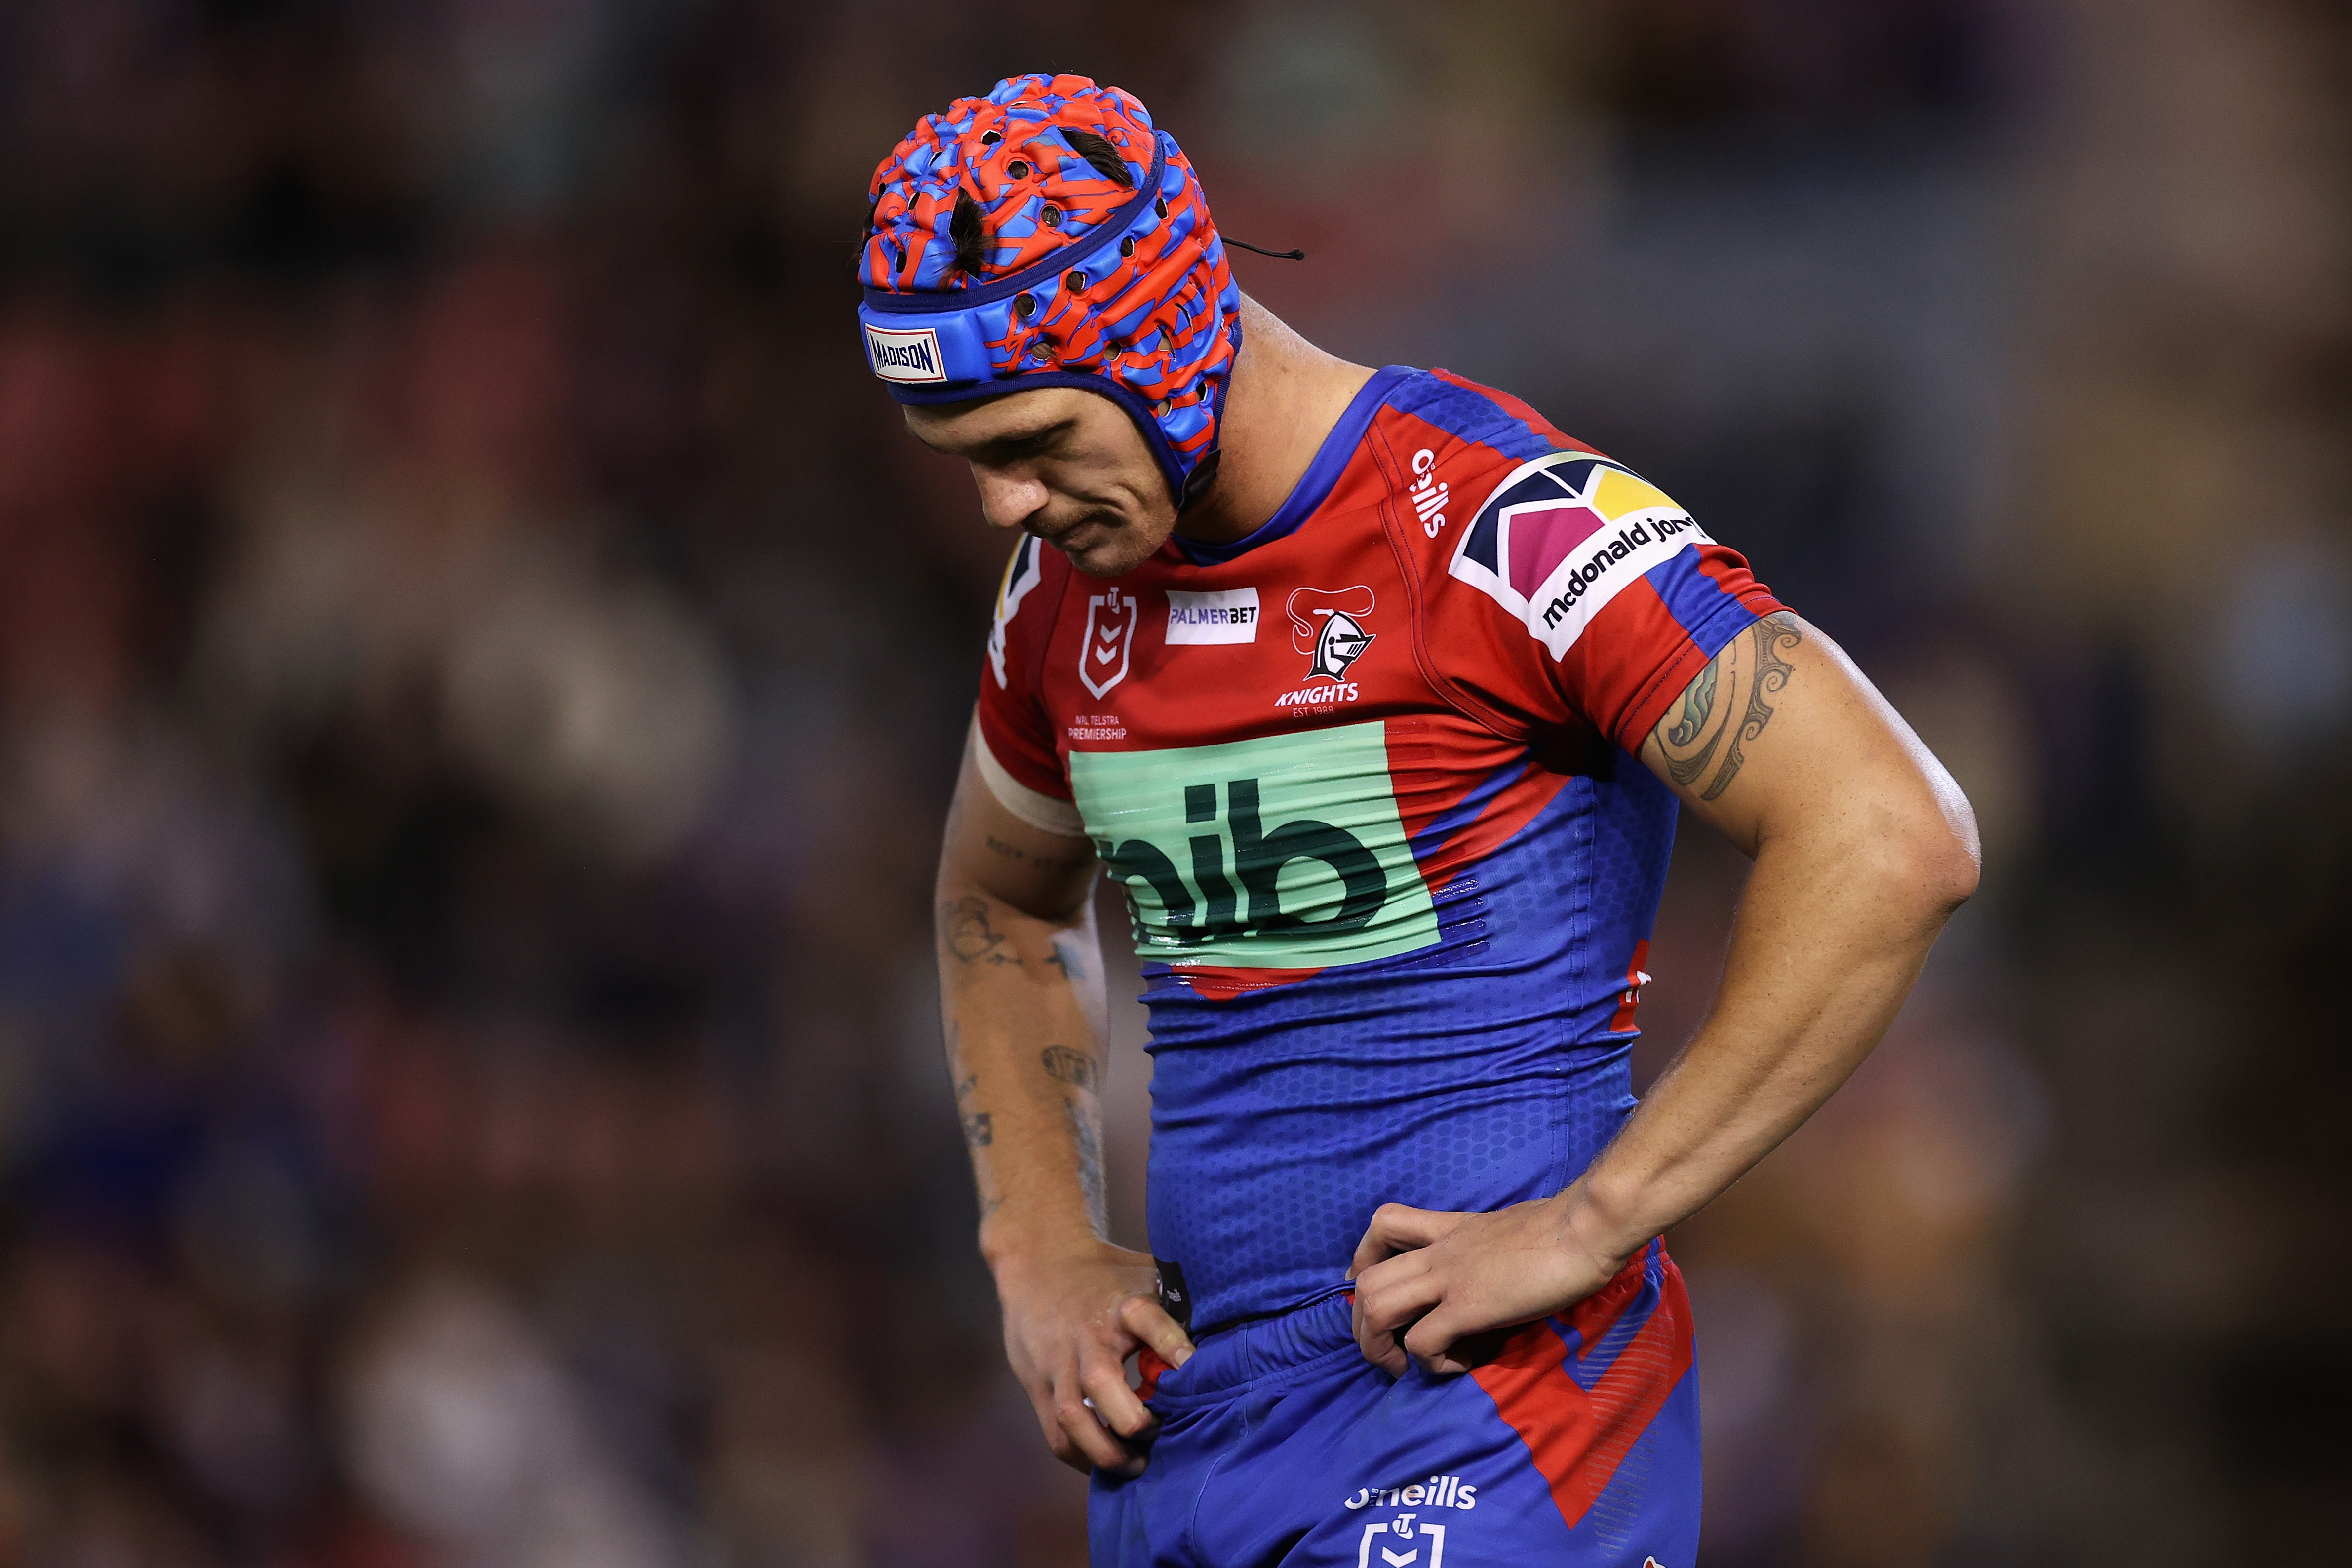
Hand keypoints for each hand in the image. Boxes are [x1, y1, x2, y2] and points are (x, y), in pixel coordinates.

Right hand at [993, 1240, 1194, 1474]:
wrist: (1040, 1262)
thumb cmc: (1107, 1276)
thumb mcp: (1145, 1275)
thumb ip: (1180, 1303)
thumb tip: (1234, 1328)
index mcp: (1121, 1306)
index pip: (1148, 1320)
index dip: (1173, 1345)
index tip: (1194, 1369)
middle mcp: (1087, 1336)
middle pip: (1101, 1382)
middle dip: (1132, 1420)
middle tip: (1159, 1434)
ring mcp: (1058, 1363)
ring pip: (1073, 1417)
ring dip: (1105, 1451)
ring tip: (1136, 1465)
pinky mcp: (1038, 1385)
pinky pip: (1055, 1433)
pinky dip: (1081, 1457)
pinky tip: (1106, 1465)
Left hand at [1348, 1192, 1633, 1376]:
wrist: (1587, 1228)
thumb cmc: (1564, 1228)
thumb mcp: (1508, 1230)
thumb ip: (1486, 1248)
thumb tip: (1491, 1273)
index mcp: (1450, 1230)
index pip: (1383, 1224)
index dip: (1364, 1261)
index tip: (1373, 1292)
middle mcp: (1439, 1252)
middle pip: (1365, 1281)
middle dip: (1362, 1326)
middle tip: (1389, 1351)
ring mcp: (1450, 1278)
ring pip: (1376, 1307)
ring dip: (1381, 1348)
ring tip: (1408, 1366)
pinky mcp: (1470, 1307)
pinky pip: (1423, 1342)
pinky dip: (1433, 1363)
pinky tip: (1461, 1364)